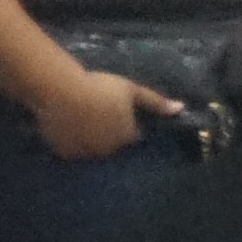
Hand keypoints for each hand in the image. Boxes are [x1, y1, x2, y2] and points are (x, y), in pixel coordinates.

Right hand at [34, 68, 186, 163]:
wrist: (60, 91)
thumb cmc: (100, 88)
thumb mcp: (132, 90)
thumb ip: (155, 102)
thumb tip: (181, 109)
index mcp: (126, 136)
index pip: (131, 135)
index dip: (125, 123)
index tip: (116, 111)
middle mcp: (108, 150)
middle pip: (112, 144)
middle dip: (108, 133)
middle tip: (96, 113)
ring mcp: (85, 154)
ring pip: (92, 149)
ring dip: (90, 139)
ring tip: (81, 119)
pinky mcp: (65, 153)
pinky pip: (73, 150)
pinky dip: (72, 142)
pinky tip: (67, 126)